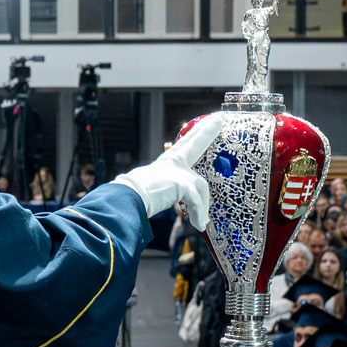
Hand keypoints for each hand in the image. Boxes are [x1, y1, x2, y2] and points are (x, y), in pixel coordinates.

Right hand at [115, 113, 225, 228]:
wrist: (129, 198)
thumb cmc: (136, 196)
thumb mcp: (154, 189)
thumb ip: (169, 193)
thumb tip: (176, 204)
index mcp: (166, 163)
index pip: (184, 145)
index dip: (195, 135)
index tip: (205, 123)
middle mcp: (173, 163)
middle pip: (194, 144)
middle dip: (205, 133)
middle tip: (218, 121)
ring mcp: (177, 172)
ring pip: (200, 186)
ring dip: (203, 205)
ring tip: (203, 221)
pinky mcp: (181, 184)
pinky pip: (196, 203)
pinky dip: (198, 215)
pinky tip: (199, 225)